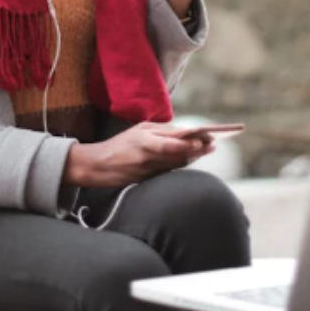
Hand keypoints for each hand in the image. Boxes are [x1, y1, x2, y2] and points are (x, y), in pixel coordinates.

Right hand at [63, 123, 215, 188]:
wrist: (97, 166)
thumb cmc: (119, 144)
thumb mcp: (138, 131)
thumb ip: (160, 131)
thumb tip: (184, 132)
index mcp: (144, 139)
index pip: (173, 142)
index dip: (192, 142)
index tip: (206, 139)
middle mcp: (147, 155)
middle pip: (179, 154)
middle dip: (198, 150)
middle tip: (212, 145)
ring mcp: (148, 169)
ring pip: (177, 164)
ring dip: (193, 157)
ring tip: (206, 150)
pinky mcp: (147, 180)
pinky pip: (169, 172)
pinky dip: (181, 165)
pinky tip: (191, 159)